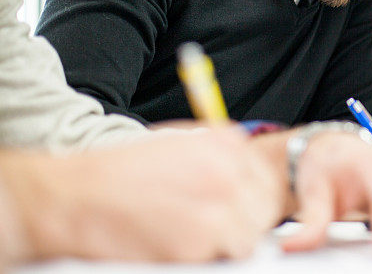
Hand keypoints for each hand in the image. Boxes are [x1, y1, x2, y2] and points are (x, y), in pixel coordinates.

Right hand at [0, 126, 281, 262]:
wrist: (73, 197)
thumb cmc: (121, 173)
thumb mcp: (178, 144)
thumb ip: (220, 157)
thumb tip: (248, 182)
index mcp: (226, 142)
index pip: (267, 179)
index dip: (252, 201)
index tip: (236, 211)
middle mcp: (229, 170)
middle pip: (265, 210)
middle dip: (246, 223)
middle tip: (214, 229)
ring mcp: (217, 206)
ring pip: (249, 239)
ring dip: (226, 245)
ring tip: (190, 237)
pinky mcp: (199, 242)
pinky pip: (221, 260)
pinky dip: (204, 259)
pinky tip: (174, 245)